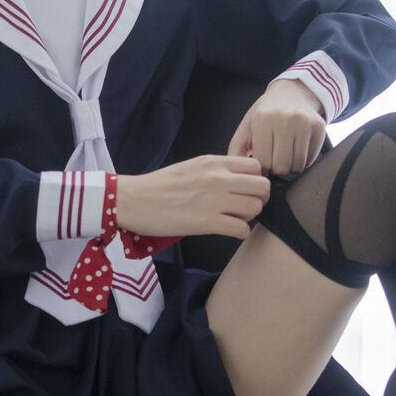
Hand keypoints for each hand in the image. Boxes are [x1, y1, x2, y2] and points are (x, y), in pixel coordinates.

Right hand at [113, 154, 271, 243]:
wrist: (134, 200)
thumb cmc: (159, 186)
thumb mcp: (191, 166)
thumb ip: (216, 170)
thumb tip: (239, 179)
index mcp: (213, 162)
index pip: (256, 165)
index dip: (255, 179)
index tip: (247, 188)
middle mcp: (217, 178)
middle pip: (262, 186)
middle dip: (258, 198)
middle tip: (246, 206)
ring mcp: (213, 200)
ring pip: (255, 208)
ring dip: (249, 216)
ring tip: (235, 219)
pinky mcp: (207, 222)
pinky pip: (241, 229)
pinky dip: (239, 232)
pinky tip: (228, 230)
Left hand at [226, 76, 326, 175]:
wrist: (292, 93)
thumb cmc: (266, 113)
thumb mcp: (246, 126)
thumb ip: (237, 150)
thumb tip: (240, 174)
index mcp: (262, 120)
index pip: (263, 162)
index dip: (263, 167)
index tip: (263, 160)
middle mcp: (285, 119)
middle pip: (281, 166)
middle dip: (277, 168)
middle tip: (275, 158)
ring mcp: (304, 122)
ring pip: (298, 165)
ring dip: (291, 165)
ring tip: (285, 153)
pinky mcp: (319, 127)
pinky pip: (311, 159)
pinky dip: (304, 159)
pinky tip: (297, 148)